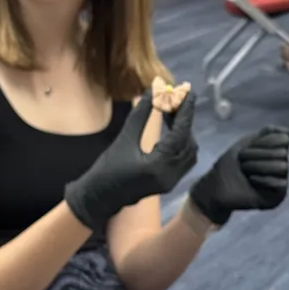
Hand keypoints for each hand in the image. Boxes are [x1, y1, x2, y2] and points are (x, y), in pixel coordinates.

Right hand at [64, 93, 197, 230]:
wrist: (100, 197)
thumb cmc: (107, 169)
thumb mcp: (124, 138)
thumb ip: (141, 115)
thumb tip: (153, 92)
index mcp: (158, 167)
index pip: (180, 134)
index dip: (185, 111)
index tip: (188, 92)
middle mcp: (170, 176)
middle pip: (187, 142)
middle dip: (183, 119)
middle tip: (175, 99)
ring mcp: (172, 181)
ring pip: (188, 151)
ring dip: (183, 130)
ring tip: (171, 112)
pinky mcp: (169, 182)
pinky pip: (183, 159)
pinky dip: (181, 142)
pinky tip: (170, 129)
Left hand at [188, 126, 288, 226]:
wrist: (216, 188)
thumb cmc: (230, 165)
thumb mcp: (247, 143)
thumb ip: (267, 133)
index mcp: (276, 153)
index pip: (283, 139)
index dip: (263, 142)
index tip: (244, 149)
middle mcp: (282, 167)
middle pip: (283, 152)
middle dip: (258, 154)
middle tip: (241, 162)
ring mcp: (281, 182)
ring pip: (283, 166)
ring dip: (258, 166)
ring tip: (245, 171)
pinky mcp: (278, 197)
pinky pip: (281, 183)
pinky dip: (263, 179)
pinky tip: (251, 181)